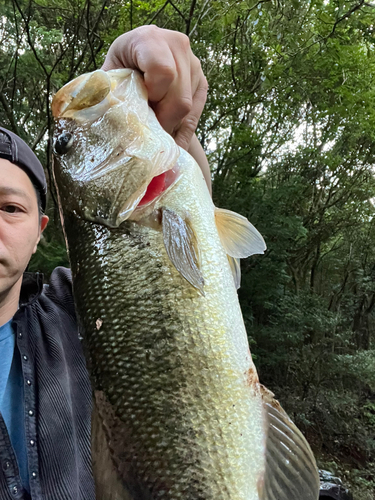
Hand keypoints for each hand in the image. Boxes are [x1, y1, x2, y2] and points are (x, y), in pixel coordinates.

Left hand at [101, 26, 207, 150]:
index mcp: (150, 38)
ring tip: (152, 126)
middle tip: (146, 128)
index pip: (163, 71)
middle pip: (179, 98)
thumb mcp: (109, 78)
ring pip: (187, 109)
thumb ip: (109, 93)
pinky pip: (194, 116)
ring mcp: (193, 64)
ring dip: (168, 125)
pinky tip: (168, 140)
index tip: (141, 101)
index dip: (153, 94)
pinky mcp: (201, 81)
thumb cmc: (119, 71)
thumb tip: (107, 117)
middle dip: (161, 120)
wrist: (137, 63)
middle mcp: (177, 45)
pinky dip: (180, 132)